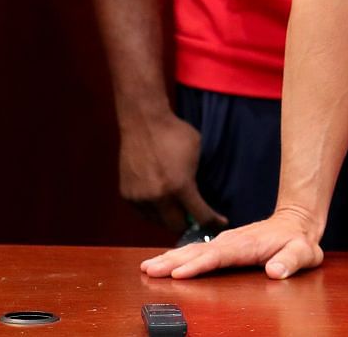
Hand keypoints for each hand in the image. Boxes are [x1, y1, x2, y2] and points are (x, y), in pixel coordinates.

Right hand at [118, 110, 224, 234]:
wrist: (143, 122)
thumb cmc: (175, 133)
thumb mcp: (197, 154)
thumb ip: (197, 179)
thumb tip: (199, 198)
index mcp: (180, 186)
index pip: (200, 216)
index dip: (213, 222)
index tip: (220, 223)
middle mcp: (159, 197)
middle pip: (176, 227)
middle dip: (189, 224)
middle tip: (195, 217)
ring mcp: (141, 198)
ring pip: (158, 222)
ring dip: (169, 218)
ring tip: (177, 210)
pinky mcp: (127, 195)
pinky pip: (144, 213)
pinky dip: (154, 212)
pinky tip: (161, 203)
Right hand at [140, 207, 322, 280]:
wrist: (296, 221)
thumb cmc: (298, 241)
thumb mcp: (304, 252)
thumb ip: (291, 261)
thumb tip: (275, 271)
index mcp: (247, 245)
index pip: (219, 256)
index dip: (198, 265)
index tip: (178, 274)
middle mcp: (231, 241)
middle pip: (197, 251)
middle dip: (172, 261)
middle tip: (149, 270)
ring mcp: (225, 241)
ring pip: (192, 249)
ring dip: (169, 258)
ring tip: (147, 267)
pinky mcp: (221, 245)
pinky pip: (195, 250)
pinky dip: (177, 256)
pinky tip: (162, 263)